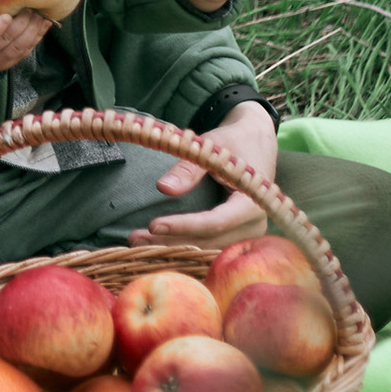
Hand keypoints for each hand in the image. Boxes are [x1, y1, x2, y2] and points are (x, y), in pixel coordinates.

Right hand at [0, 0, 52, 76]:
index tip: (7, 16)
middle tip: (30, 4)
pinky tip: (45, 21)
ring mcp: (0, 60)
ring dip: (33, 29)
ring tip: (40, 11)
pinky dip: (38, 35)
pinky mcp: (12, 61)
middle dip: (21, 23)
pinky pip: (28, 49)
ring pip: (20, 45)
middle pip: (7, 40)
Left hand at [148, 96, 279, 245]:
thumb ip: (190, 168)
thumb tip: (163, 188)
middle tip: (134, 238)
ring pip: (208, 249)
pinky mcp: (239, 236)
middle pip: (209, 241)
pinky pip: (211, 247)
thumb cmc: (234, 142)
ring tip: (139, 242)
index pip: (215, 222)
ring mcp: (249, 234)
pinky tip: (157, 244)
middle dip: (172, 241)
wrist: (257, 143)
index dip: (183, 226)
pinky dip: (185, 246)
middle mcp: (255, 224)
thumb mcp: (212, 147)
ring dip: (174, 247)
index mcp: (252, 201)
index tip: (152, 225)